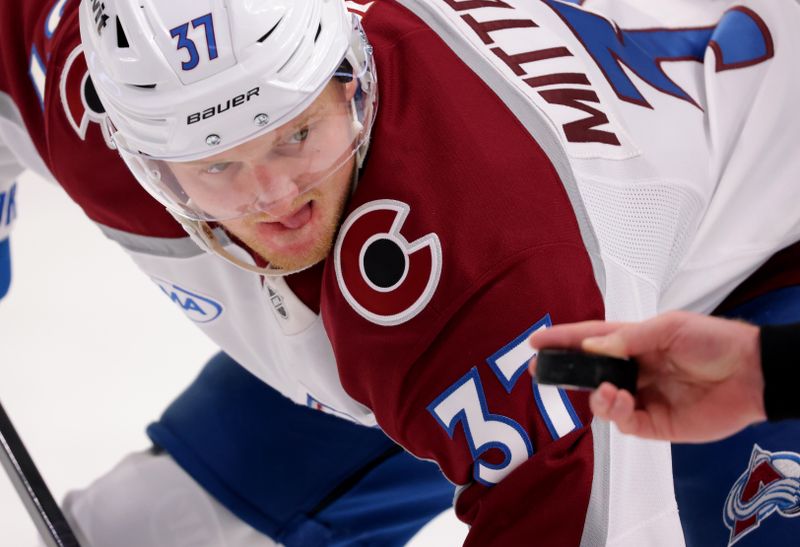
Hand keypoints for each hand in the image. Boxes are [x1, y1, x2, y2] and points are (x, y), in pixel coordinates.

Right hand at [529, 311, 765, 441]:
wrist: (752, 375)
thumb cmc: (713, 341)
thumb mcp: (669, 327)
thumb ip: (628, 339)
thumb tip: (591, 348)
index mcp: (634, 343)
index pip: (590, 340)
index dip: (563, 340)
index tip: (536, 341)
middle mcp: (633, 370)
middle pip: (589, 373)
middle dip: (565, 372)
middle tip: (542, 372)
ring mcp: (642, 398)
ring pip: (602, 402)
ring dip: (596, 397)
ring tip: (606, 391)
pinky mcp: (655, 424)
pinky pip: (624, 423)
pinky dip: (616, 413)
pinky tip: (621, 401)